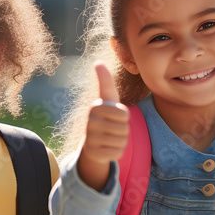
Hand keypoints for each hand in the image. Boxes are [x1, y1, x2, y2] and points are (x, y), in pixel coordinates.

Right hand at [76, 62, 129, 190]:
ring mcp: (90, 138)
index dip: (124, 116)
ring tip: (110, 138)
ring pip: (122, 142)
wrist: (92, 142)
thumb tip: (97, 61)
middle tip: (112, 129)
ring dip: (120, 141)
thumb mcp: (106, 99)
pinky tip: (107, 148)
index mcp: (95, 107)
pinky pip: (117, 153)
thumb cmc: (105, 117)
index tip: (113, 115)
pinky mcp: (93, 153)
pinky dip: (116, 152)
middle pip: (124, 128)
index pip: (124, 113)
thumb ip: (105, 81)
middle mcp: (90, 122)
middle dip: (123, 130)